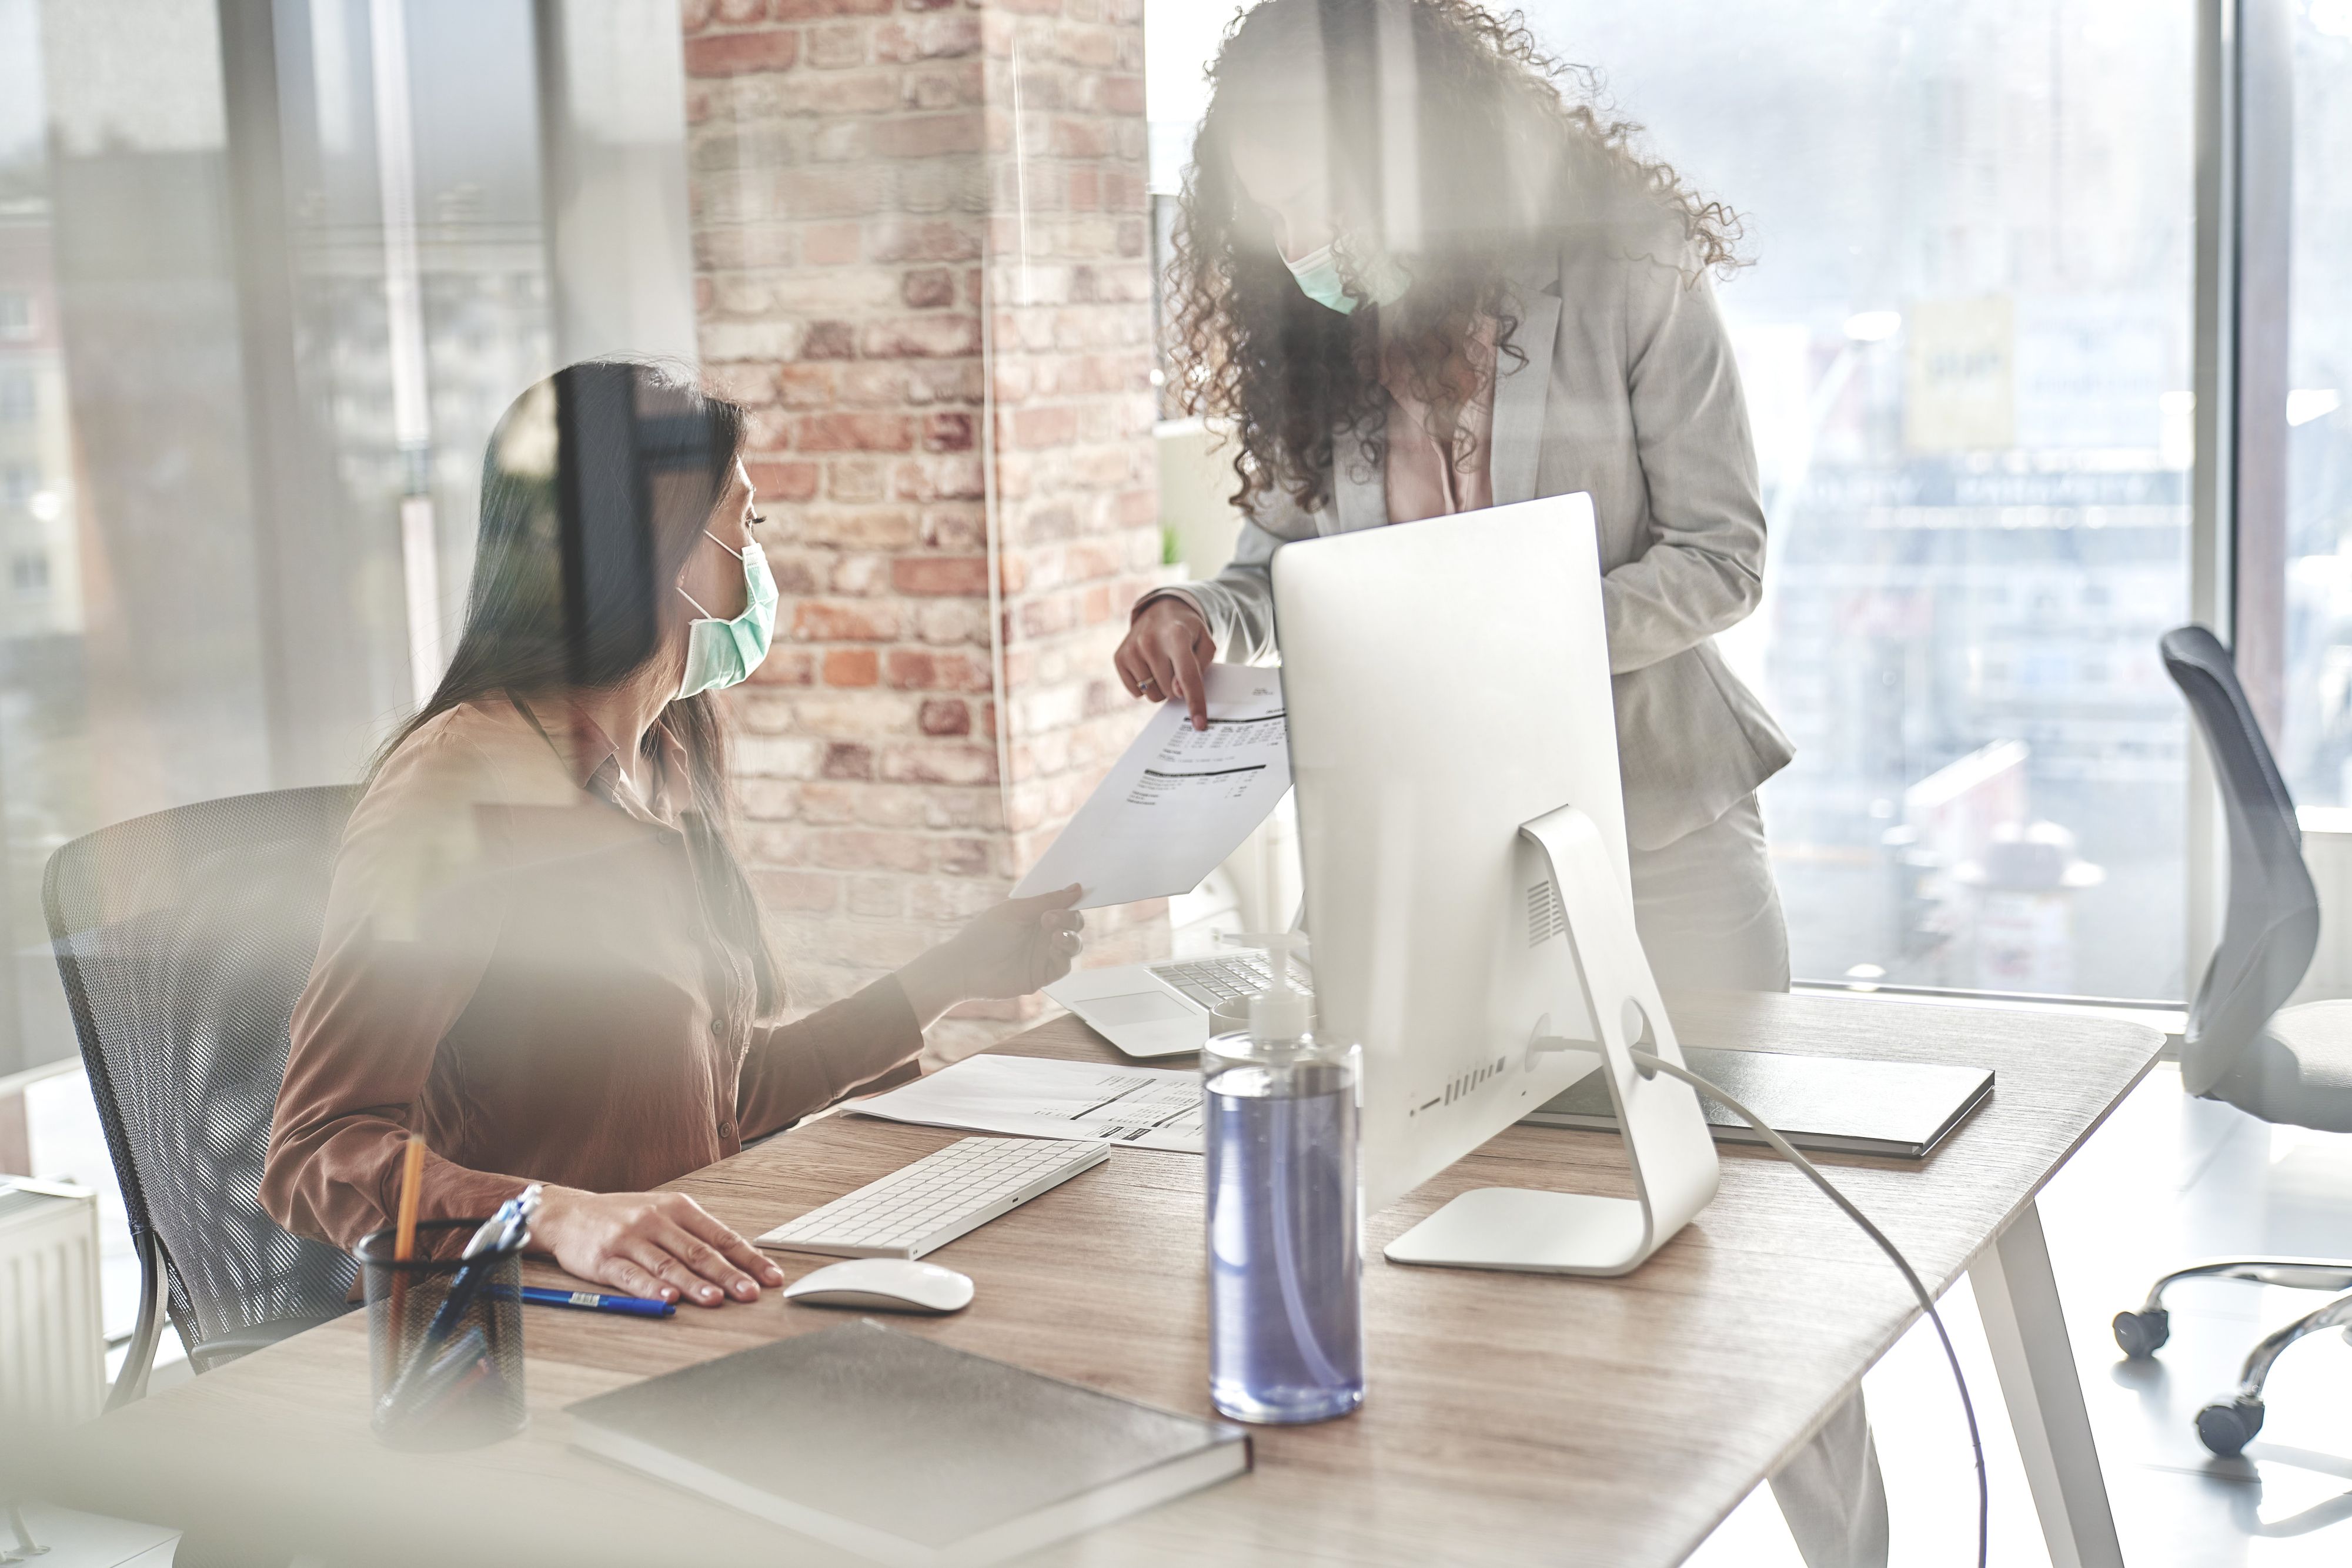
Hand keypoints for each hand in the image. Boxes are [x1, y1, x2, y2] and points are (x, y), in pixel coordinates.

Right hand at [533, 1187, 785, 1307]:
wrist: (569, 1213)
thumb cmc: (624, 1216)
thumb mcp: (663, 1212)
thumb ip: (695, 1234)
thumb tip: (737, 1260)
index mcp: (678, 1207)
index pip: (720, 1236)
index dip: (748, 1258)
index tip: (770, 1277)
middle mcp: (656, 1220)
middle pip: (698, 1252)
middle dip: (728, 1274)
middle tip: (751, 1293)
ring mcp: (630, 1239)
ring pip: (668, 1264)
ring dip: (694, 1284)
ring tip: (716, 1299)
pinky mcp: (605, 1259)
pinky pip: (632, 1276)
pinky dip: (651, 1289)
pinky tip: (668, 1300)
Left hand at [897, 885, 1085, 1023]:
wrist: (966, 967)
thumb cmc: (985, 934)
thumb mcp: (1017, 911)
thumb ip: (1048, 900)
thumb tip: (1077, 888)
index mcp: (1037, 913)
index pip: (1064, 904)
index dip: (1074, 898)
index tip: (1080, 892)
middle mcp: (1043, 933)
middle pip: (1073, 923)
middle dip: (1070, 917)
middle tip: (1050, 918)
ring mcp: (1044, 953)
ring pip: (1074, 944)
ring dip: (1070, 936)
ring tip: (1054, 934)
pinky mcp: (1044, 974)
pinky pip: (1065, 964)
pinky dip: (1064, 955)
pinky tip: (1053, 947)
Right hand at [1115, 596, 1213, 730]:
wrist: (1160, 610)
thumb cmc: (1187, 632)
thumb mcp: (1204, 643)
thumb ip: (1200, 668)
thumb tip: (1177, 691)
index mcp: (1176, 635)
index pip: (1187, 675)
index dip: (1195, 702)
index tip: (1200, 724)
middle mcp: (1150, 641)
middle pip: (1169, 690)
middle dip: (1178, 687)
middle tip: (1177, 667)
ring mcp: (1132, 649)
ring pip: (1153, 695)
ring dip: (1162, 688)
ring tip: (1163, 665)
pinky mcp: (1119, 658)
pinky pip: (1137, 693)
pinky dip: (1146, 686)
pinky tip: (1149, 666)